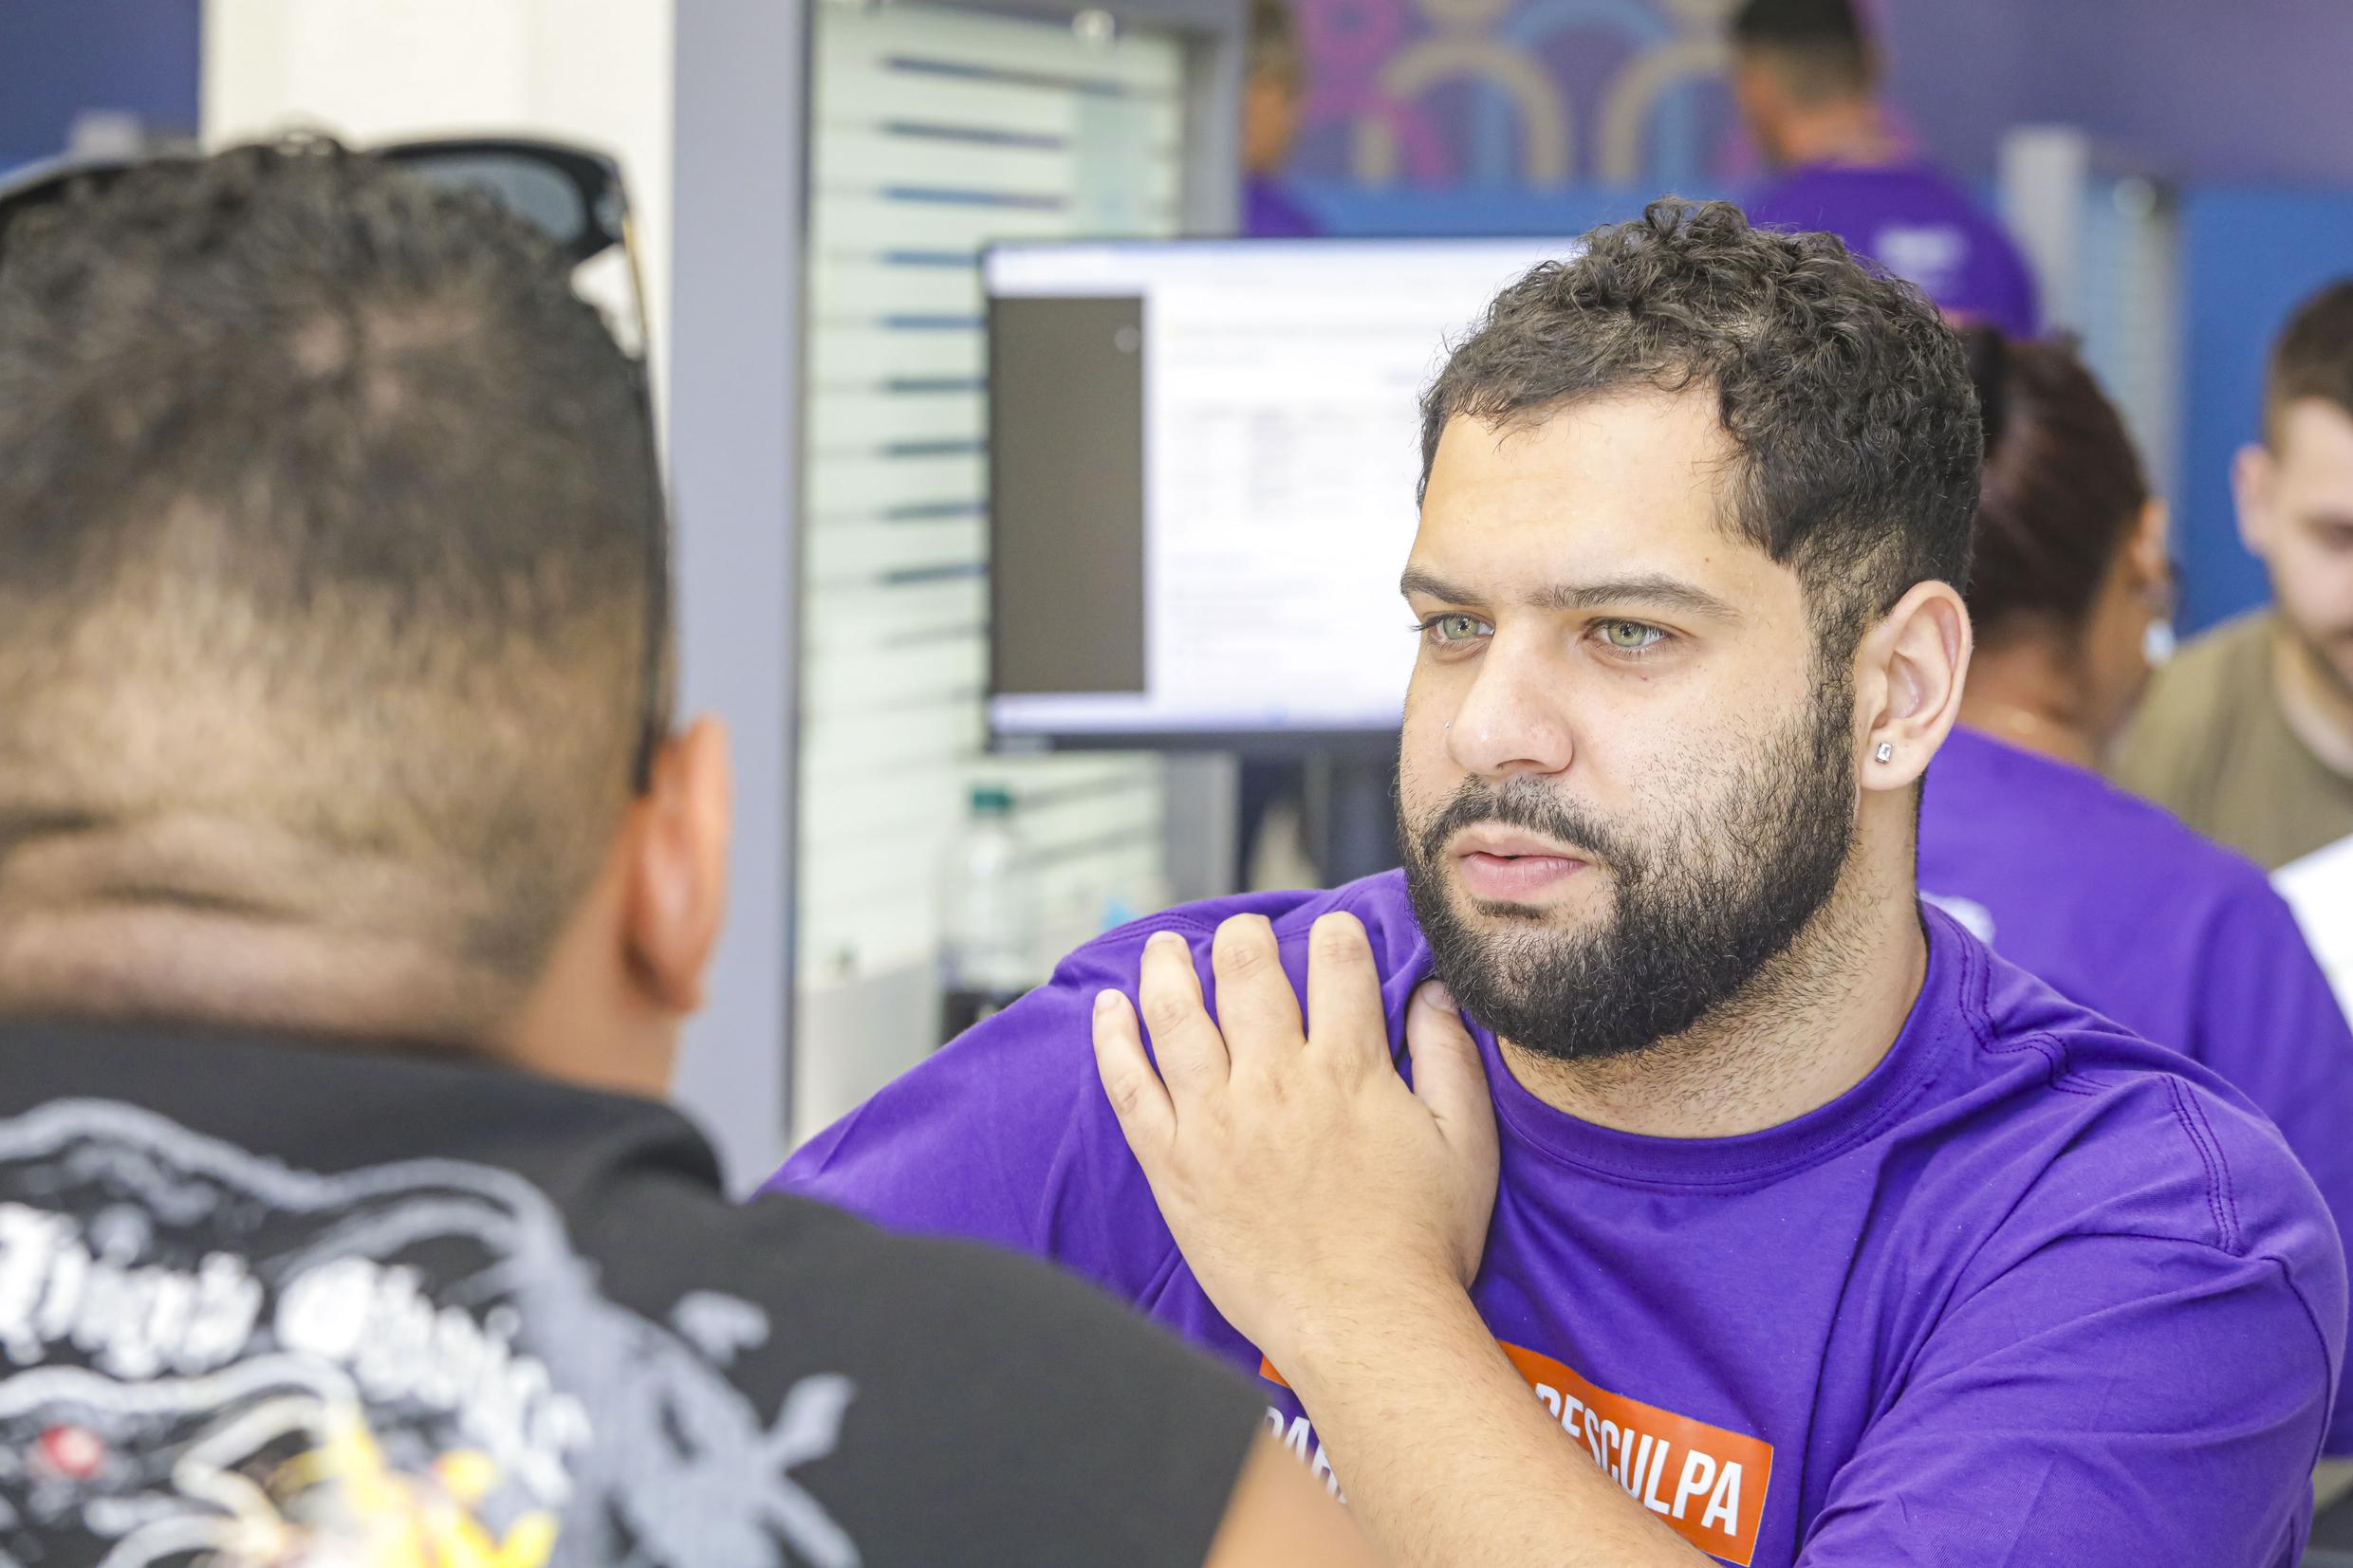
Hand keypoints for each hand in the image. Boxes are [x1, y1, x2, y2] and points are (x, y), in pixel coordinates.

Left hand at [1092, 911, 1498, 1372]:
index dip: (1334, 932)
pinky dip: (1114, 1039)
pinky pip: (1129, 1086)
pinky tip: (1108, 1007)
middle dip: (1245, 936)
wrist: (1364, 1327)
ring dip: (1167, 967)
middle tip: (1243, 932)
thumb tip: (1436, 991)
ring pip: (1177, 1014)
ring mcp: (1216, 1121)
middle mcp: (1275, 1081)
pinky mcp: (1174, 1165)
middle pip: (1247, 970)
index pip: (1336, 961)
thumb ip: (1451, 1057)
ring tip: (1163, 946)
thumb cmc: (1421, 1243)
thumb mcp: (1467, 1142)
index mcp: (1349, 1068)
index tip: (1329, 931)